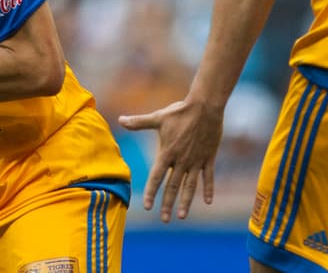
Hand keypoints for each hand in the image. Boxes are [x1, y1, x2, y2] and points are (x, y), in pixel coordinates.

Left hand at [119, 99, 223, 222]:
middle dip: (168, 204)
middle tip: (165, 219)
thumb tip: (120, 119)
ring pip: (189, 186)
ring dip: (185, 202)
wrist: (204, 107)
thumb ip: (139, 122)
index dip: (151, 192)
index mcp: (167, 153)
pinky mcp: (208, 158)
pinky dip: (208, 189)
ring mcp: (196, 161)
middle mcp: (181, 161)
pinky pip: (208, 177)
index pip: (157, 177)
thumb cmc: (180, 112)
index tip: (147, 206)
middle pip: (173, 187)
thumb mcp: (158, 118)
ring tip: (182, 216)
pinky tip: (208, 202)